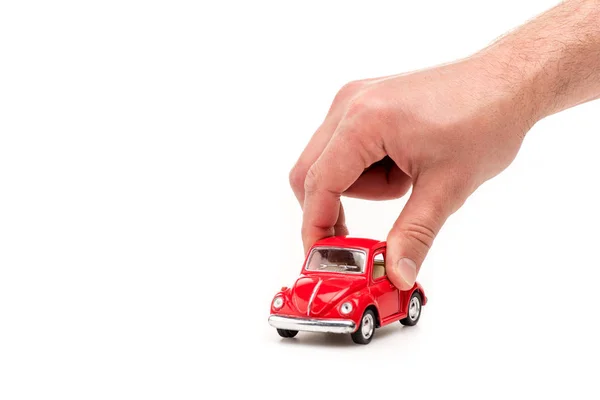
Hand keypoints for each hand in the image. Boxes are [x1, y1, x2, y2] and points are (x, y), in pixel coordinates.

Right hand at [289, 54, 536, 289]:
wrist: (508, 82)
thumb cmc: (485, 121)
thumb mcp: (448, 188)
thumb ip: (413, 235)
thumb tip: (396, 274)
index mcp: (364, 121)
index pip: (317, 183)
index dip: (315, 226)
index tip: (323, 257)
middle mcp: (350, 104)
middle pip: (311, 173)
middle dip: (333, 207)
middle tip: (360, 234)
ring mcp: (355, 100)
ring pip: (330, 163)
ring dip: (361, 187)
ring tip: (408, 179)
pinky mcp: (365, 103)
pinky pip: (345, 147)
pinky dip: (367, 169)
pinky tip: (404, 165)